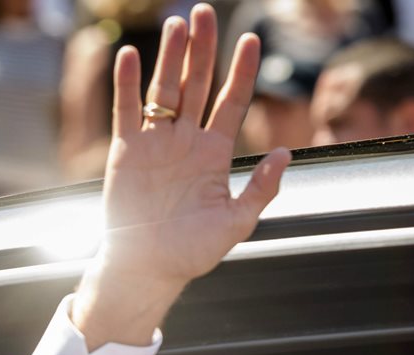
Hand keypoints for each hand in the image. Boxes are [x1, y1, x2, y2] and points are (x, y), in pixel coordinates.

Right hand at [74, 3, 290, 348]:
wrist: (148, 269)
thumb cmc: (192, 252)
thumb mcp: (237, 223)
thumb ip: (261, 189)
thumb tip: (287, 154)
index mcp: (214, 153)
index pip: (231, 101)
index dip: (242, 71)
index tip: (252, 39)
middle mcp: (186, 141)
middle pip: (197, 84)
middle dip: (203, 49)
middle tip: (205, 12)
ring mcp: (156, 143)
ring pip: (164, 90)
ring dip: (170, 57)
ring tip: (177, 25)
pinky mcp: (127, 152)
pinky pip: (127, 111)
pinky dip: (127, 84)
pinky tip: (130, 56)